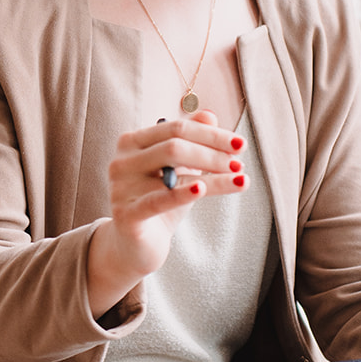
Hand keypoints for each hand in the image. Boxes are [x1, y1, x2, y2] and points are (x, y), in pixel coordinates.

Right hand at [87, 111, 246, 316]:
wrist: (136, 246)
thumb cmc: (160, 201)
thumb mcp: (180, 170)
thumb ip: (192, 141)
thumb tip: (211, 115)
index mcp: (131, 142)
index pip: (176, 128)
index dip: (211, 134)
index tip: (240, 144)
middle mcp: (121, 161)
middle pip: (174, 146)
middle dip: (213, 153)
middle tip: (240, 162)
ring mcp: (120, 188)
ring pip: (173, 173)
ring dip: (212, 174)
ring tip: (239, 177)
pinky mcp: (125, 215)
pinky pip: (158, 200)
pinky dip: (183, 193)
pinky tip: (203, 188)